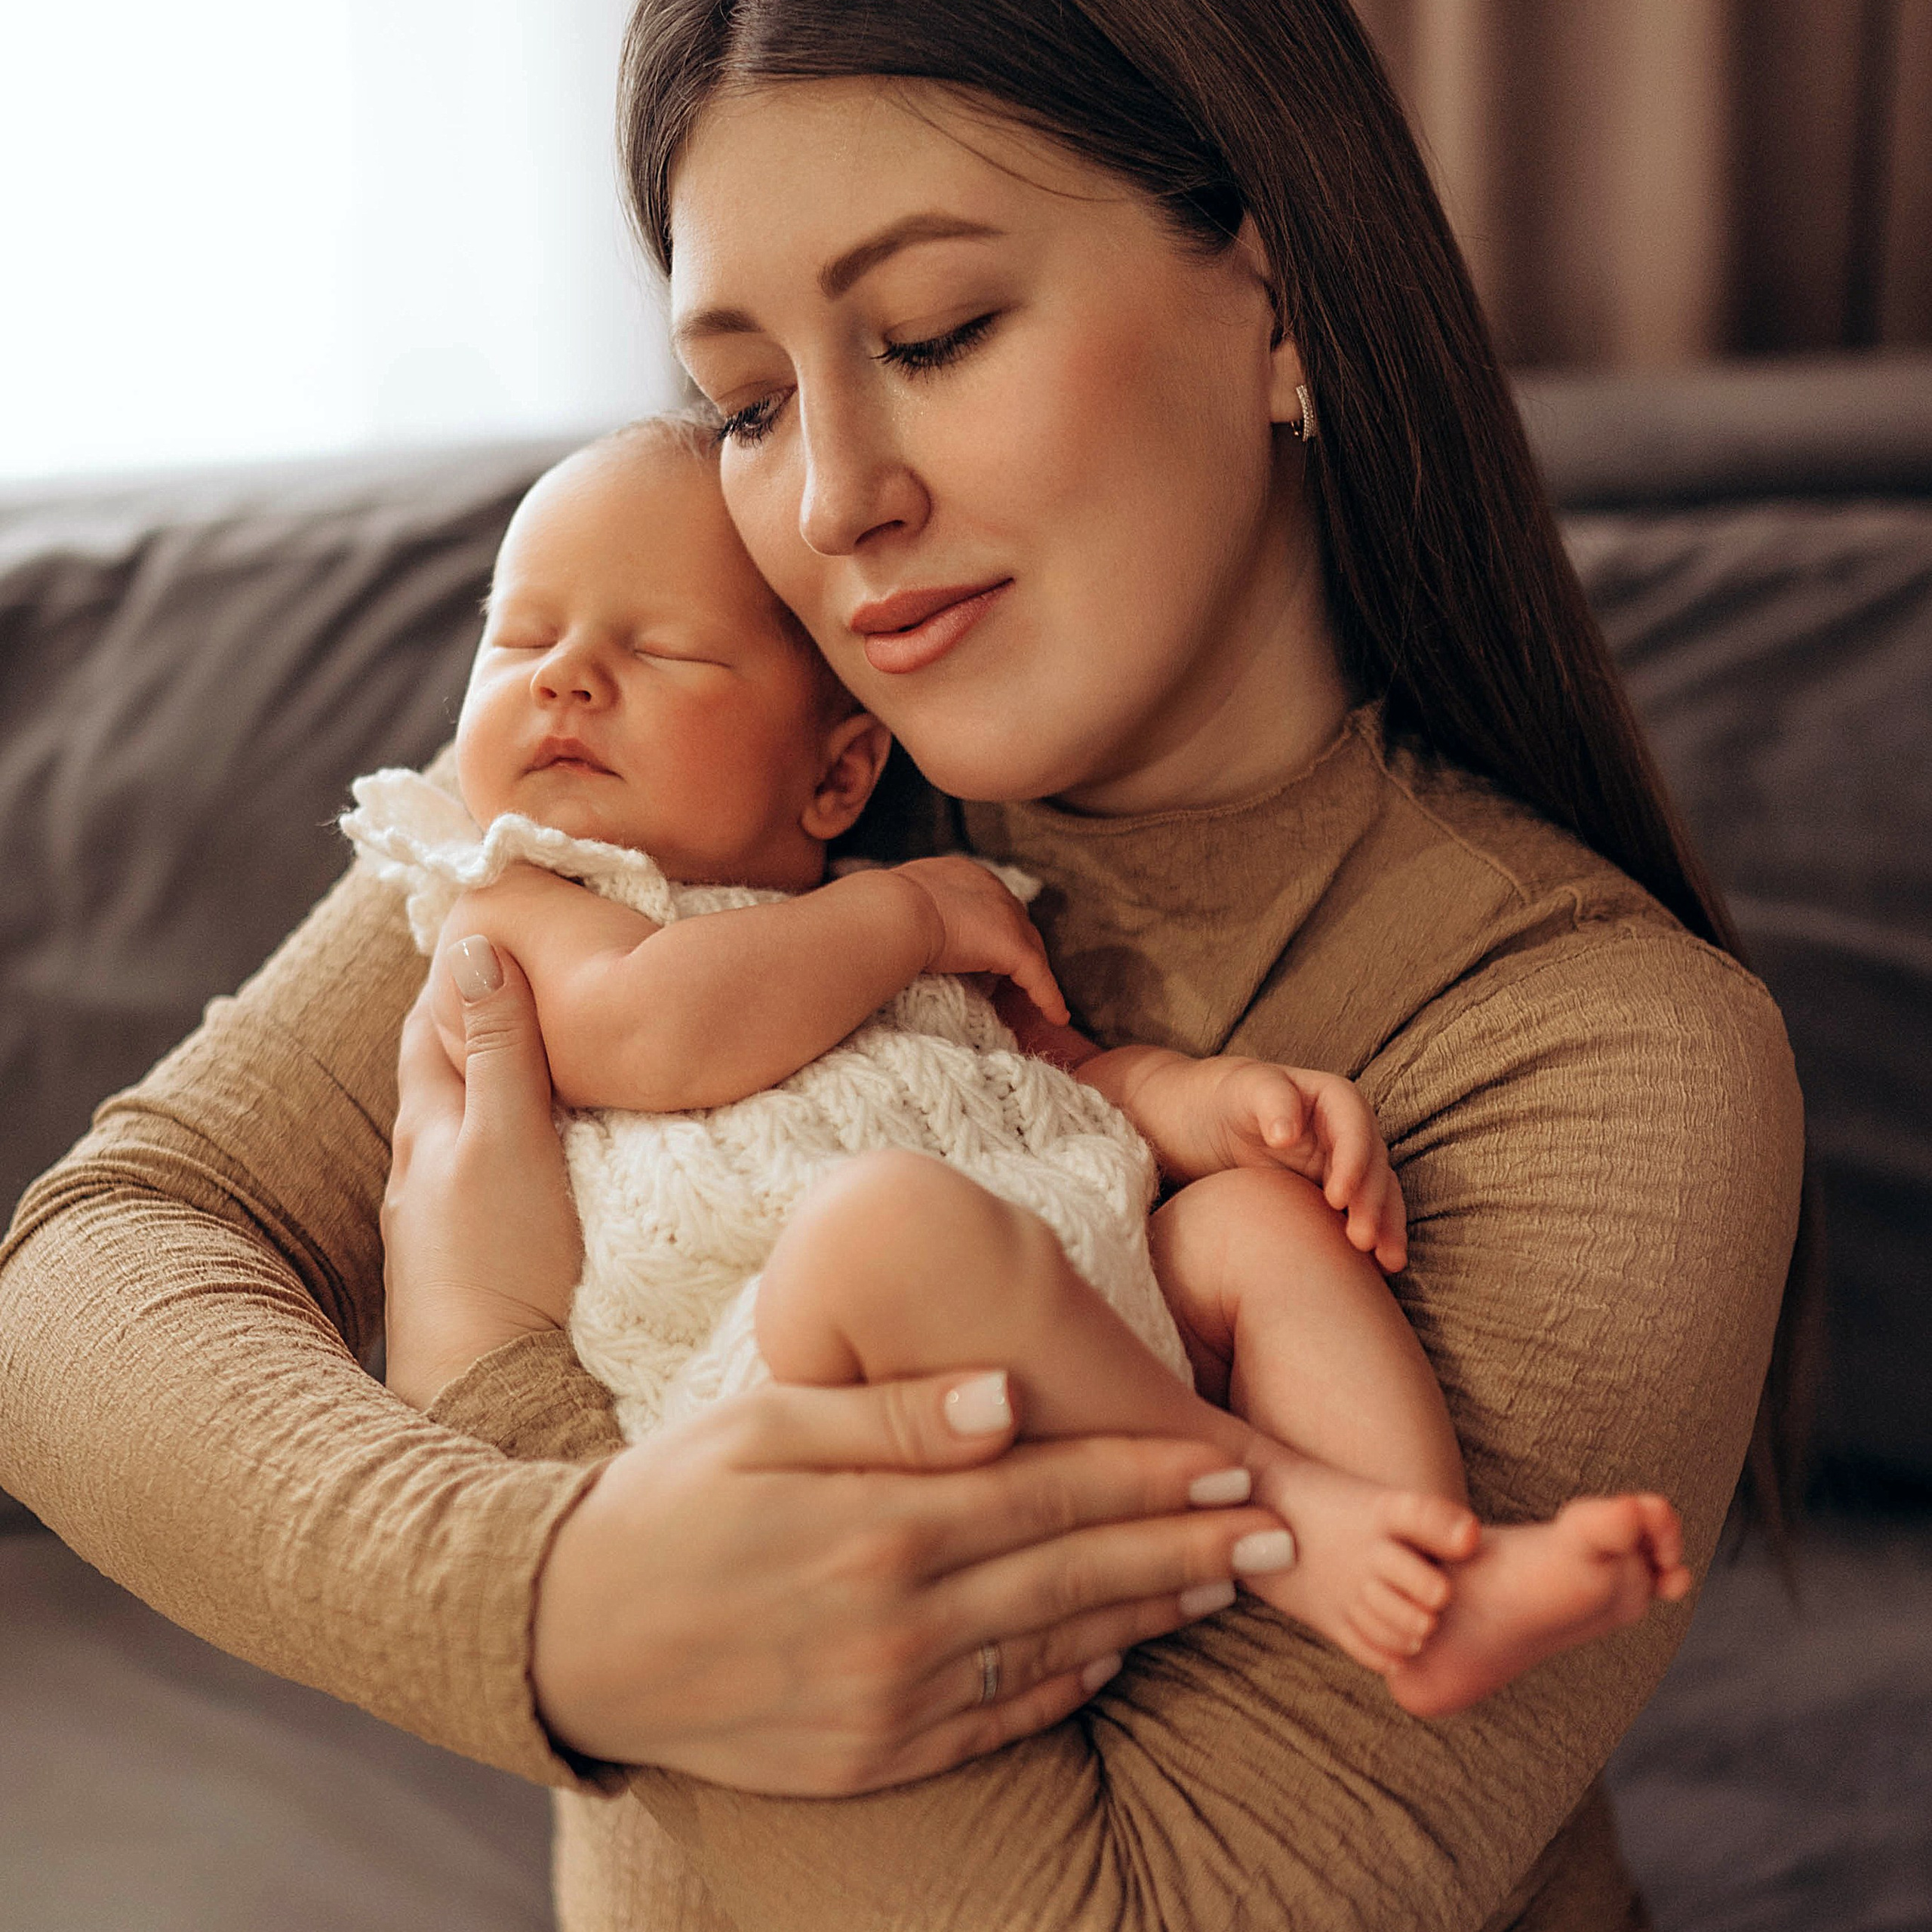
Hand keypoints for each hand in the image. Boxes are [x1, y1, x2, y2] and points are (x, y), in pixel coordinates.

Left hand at [382, 933, 582, 1407]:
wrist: (494, 1391)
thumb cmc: (501, 1261)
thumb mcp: (507, 1138)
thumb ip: (500, 1048)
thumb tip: (473, 946)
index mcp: (426, 1126)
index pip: (431, 1023)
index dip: (459, 972)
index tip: (496, 927)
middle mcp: (422, 1168)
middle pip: (443, 1071)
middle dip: (474, 1019)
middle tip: (527, 973)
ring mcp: (441, 1219)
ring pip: (465, 1125)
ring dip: (495, 1082)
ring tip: (545, 1052)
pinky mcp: (472, 1260)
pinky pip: (486, 1173)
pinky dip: (508, 1138)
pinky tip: (539, 1152)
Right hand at [389, 934, 1290, 1793]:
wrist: (569, 1637)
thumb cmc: (667, 1504)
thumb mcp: (763, 1427)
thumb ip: (891, 1415)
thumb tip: (1005, 1395)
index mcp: (878, 1526)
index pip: (1051, 1492)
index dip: (1149, 1474)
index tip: (1229, 1458)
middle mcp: (897, 1622)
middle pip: (1076, 1572)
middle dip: (1186, 1544)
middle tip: (1274, 1525)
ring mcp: (887, 1702)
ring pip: (1055, 1649)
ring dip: (1150, 1612)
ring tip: (1227, 1585)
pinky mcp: (869, 1758)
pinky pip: (999, 1720)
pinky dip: (1072, 1684)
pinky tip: (1121, 1652)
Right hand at [892, 856, 1069, 1023]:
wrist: (891, 911)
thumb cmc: (880, 911)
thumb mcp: (896, 904)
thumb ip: (908, 913)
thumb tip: (893, 925)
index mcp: (963, 876)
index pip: (989, 907)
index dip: (992, 932)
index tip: (986, 953)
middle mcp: (992, 889)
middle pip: (1018, 925)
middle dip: (1021, 952)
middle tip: (1017, 982)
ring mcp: (1006, 916)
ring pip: (1031, 951)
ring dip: (1035, 977)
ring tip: (1038, 1001)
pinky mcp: (1013, 947)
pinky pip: (1039, 979)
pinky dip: (1049, 998)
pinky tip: (1057, 1017)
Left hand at [1108, 1052, 1406, 1271]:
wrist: (1188, 1125)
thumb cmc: (1213, 1098)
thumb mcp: (1237, 1088)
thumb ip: (1268, 1099)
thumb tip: (1289, 1134)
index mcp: (1329, 1099)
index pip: (1354, 1125)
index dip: (1354, 1160)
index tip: (1337, 1197)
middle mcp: (1342, 1133)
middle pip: (1373, 1165)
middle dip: (1373, 1202)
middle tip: (1361, 1241)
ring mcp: (1338, 1167)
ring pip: (1375, 1195)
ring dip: (1385, 1227)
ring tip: (1386, 1264)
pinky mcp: (1327, 1198)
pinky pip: (1356, 1217)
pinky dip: (1371, 1240)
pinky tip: (1375, 1273)